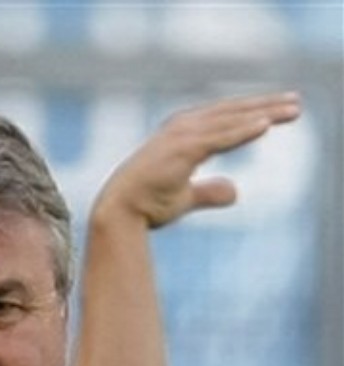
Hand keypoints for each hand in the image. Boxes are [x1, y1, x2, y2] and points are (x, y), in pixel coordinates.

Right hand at [94, 91, 300, 228]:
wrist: (117, 213)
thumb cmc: (144, 207)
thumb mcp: (184, 198)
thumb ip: (209, 192)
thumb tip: (236, 192)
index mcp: (181, 136)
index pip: (224, 119)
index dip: (251, 113)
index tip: (277, 112)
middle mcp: (182, 128)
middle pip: (232, 112)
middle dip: (265, 106)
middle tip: (296, 103)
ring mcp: (181, 136)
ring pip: (231, 120)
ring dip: (263, 113)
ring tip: (292, 110)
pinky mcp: (182, 148)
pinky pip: (220, 136)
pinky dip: (243, 130)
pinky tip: (265, 126)